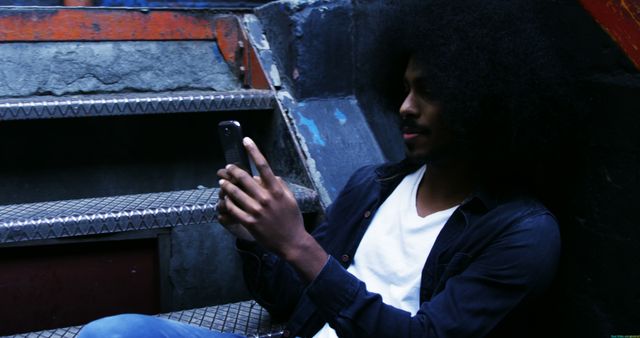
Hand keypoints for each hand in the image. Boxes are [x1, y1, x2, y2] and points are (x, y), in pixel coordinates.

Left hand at [217, 137, 326, 280]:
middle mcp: (266, 198)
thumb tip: (273, 176)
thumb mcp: (291, 200)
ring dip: (226, 186)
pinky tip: (225, 200)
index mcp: (277, 190)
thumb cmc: (292, 220)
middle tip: (227, 168)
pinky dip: (228, 203)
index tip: (246, 141)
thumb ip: (281, 186)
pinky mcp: (249, 223)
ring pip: (235, 193)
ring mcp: (256, 211)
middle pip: (244, 178)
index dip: (254, 151)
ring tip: (222, 183)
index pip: (263, 166)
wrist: (292, 242)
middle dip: (233, 170)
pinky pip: (234, 209)